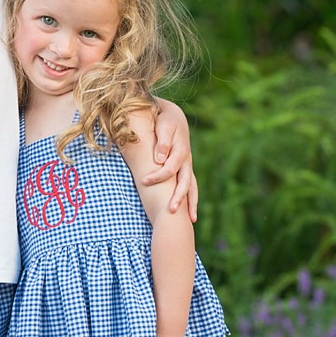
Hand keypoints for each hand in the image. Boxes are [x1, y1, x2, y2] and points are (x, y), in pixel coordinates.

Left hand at [148, 99, 197, 220]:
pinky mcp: (186, 169)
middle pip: (185, 182)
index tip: (143, 182)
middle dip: (178, 197)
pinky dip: (192, 199)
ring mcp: (188, 166)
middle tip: (170, 210)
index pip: (170, 168)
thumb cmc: (166, 120)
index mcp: (181, 150)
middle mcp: (187, 161)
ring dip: (191, 203)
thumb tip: (159, 159)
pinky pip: (191, 186)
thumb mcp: (164, 125)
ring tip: (191, 220)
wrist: (174, 116)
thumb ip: (162, 141)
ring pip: (192, 186)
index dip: (157, 176)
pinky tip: (191, 213)